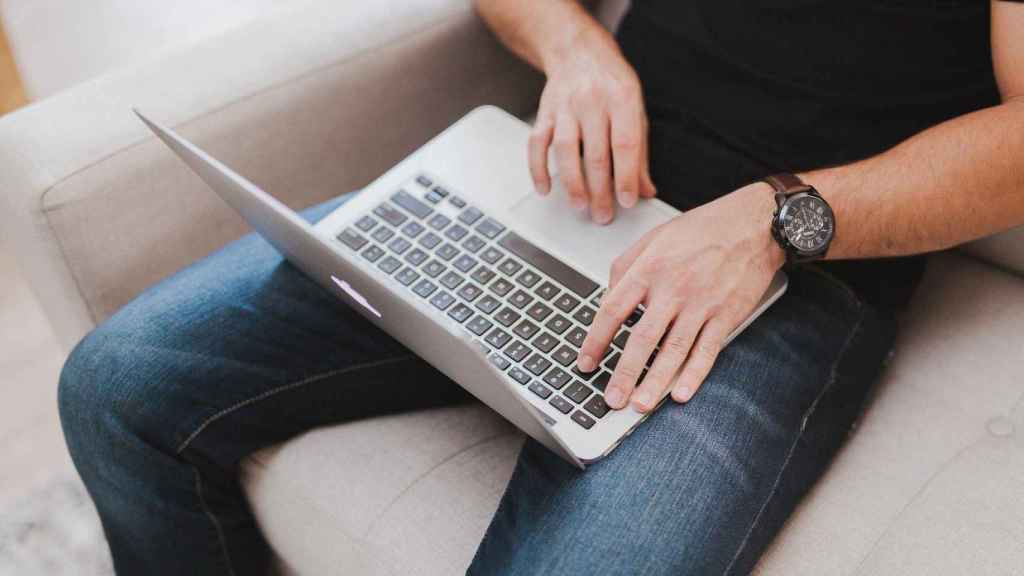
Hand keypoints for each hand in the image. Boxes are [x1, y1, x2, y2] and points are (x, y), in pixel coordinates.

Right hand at [530, 25, 656, 223]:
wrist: (579, 52)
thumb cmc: (611, 84)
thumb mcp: (635, 110)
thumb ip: (640, 152)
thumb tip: (645, 189)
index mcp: (622, 99)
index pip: (625, 144)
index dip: (626, 176)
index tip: (628, 200)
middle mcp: (592, 101)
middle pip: (595, 153)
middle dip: (600, 190)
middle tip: (603, 215)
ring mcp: (565, 107)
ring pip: (566, 150)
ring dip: (572, 182)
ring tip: (580, 205)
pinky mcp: (545, 113)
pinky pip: (537, 144)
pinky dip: (538, 168)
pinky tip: (545, 188)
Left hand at [577, 183, 784, 410]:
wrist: (755, 224)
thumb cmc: (703, 229)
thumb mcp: (655, 236)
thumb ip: (626, 265)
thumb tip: (607, 296)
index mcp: (650, 268)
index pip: (612, 309)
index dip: (595, 339)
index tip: (586, 361)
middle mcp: (673, 288)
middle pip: (641, 338)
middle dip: (623, 373)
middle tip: (610, 399)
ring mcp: (701, 304)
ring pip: (673, 350)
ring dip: (655, 382)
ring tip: (639, 405)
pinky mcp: (726, 315)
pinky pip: (707, 350)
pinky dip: (694, 374)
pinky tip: (680, 394)